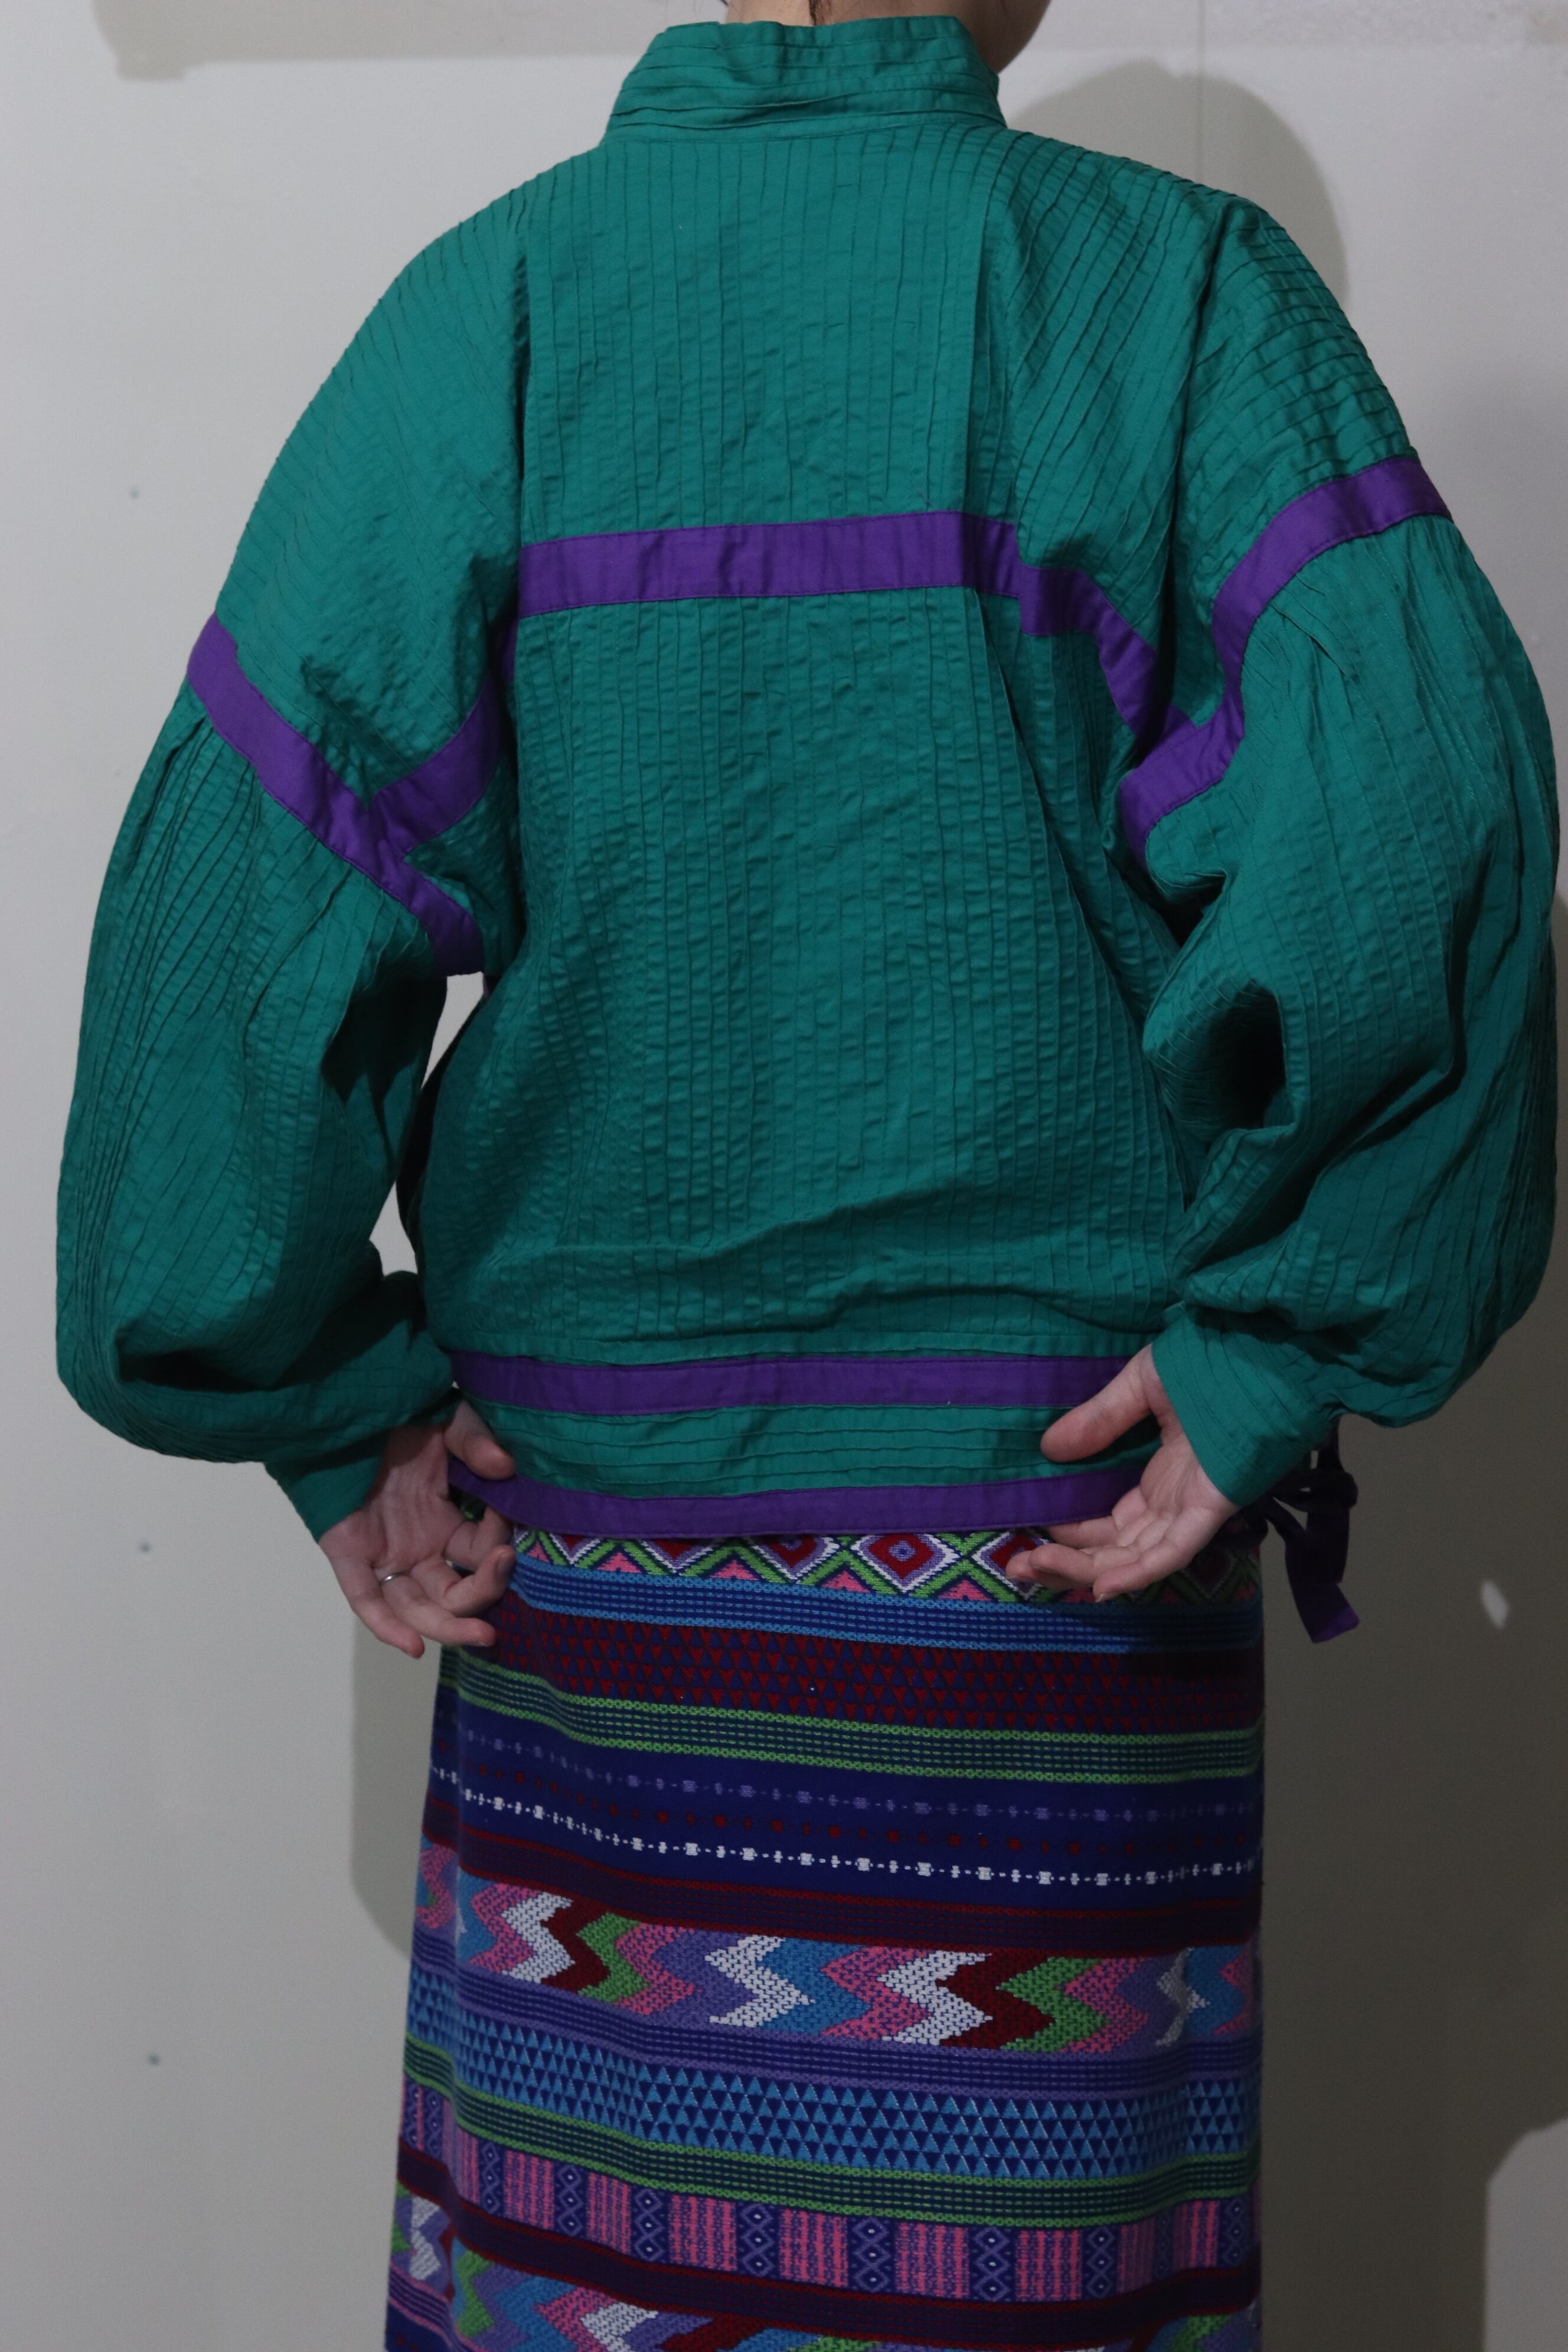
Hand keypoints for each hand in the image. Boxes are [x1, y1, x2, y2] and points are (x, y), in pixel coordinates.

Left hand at [319, 1402, 516, 1658]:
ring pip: (416, 1607)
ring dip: (449, 1624)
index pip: (480, 1551)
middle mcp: (416, 1547)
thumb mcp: (448, 1423)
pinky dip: (387, 1625)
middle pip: (453, 1594)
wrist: (343, 1403)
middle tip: (504, 1566)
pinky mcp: (347, 1551)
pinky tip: (412, 1647)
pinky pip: (365, 1598)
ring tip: (482, 1634)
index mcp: (443, 1522)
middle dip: (484, 1593)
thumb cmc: (397, 1414)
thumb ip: (476, 1440)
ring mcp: (383, 1553)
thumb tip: (504, 1465)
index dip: (498, 1541)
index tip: (508, 1510)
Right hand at [1008, 1346, 1239, 1601]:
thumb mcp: (1141, 1386)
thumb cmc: (1210, 1362)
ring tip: (1034, 1568)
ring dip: (1086, 1570)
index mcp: (1159, 1479)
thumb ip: (1100, 1419)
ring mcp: (1191, 1507)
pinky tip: (1102, 1585)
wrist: (1264, 1350)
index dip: (1069, 1534)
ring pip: (1134, 1557)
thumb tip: (1049, 1448)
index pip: (1108, 1523)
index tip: (1029, 1533)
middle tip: (1016, 1563)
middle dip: (1065, 1563)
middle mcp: (1173, 1502)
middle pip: (1114, 1549)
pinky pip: (1174, 1551)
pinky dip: (1140, 1571)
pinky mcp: (1211, 1507)